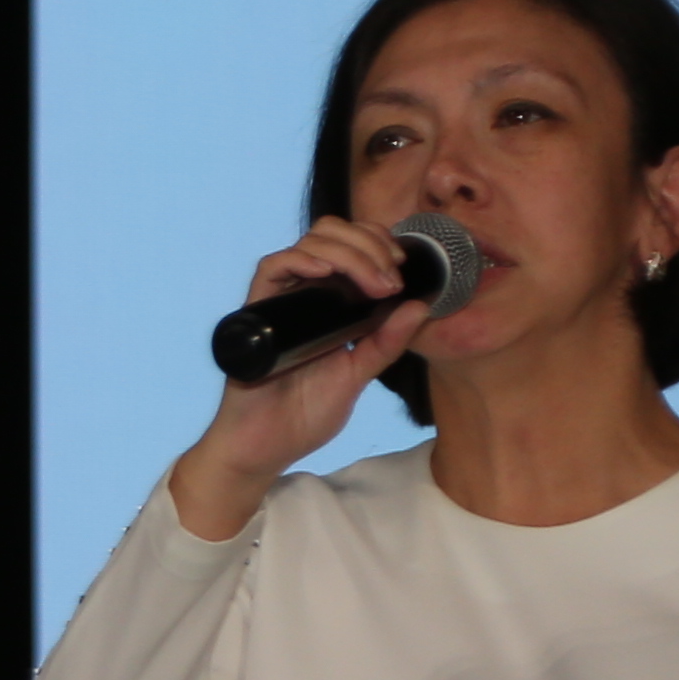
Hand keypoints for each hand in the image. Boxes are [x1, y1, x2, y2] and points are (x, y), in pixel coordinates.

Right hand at [165, 217, 437, 537]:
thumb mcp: (360, 373)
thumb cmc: (305, 413)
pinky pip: (272, 267)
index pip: (353, 245)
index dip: (378, 243)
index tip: (401, 267)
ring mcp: (280, 300)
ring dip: (348, 253)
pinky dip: (301, 260)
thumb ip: (387, 342)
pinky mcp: (257, 312)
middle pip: (332, 234)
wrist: (267, 446)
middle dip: (369, 245)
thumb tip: (421, 304)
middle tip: (389, 280)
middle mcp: (304, 293)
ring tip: (372, 284)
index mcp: (330, 302)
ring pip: (309, 243)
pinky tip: (327, 274)